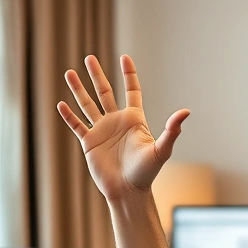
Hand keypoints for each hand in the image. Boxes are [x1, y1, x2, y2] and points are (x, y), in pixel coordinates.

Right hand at [56, 55, 189, 201]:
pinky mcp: (89, 143)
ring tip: (69, 73)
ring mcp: (102, 131)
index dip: (129, 74)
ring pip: (87, 105)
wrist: (129, 191)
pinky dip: (69, 116)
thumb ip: (172, 130)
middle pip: (105, 93)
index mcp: (134, 119)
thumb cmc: (147, 172)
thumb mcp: (161, 149)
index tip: (125, 57)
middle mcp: (116, 122)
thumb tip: (186, 111)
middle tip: (90, 57)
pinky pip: (77, 126)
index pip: (132, 91)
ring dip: (78, 90)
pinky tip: (61, 104)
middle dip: (97, 75)